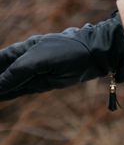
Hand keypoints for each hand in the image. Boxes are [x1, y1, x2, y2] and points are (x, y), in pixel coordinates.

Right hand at [0, 13, 123, 102]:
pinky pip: (19, 91)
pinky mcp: (40, 85)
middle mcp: (24, 61)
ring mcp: (32, 73)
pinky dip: (7, 95)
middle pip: (1, 73)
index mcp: (21, 49)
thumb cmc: (65, 50)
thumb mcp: (35, 61)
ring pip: (8, 84)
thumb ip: (14, 74)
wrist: (93, 55)